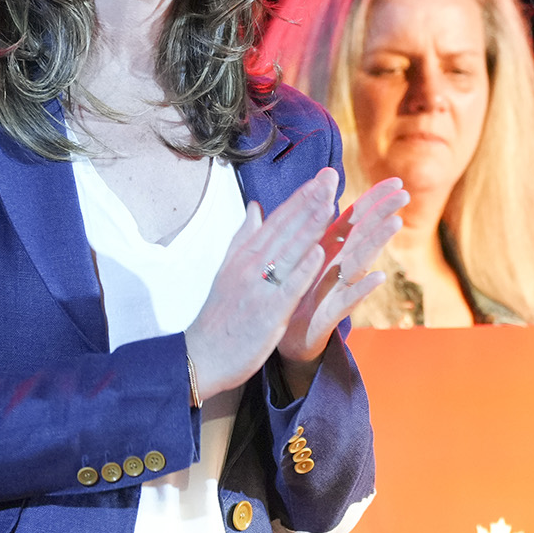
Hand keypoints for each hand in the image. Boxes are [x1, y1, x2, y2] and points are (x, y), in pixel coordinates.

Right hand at [185, 168, 339, 402]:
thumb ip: (244, 238)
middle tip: (331, 178)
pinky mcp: (267, 312)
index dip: (300, 198)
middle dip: (309, 202)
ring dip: (310, 227)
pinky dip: (303, 268)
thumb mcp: (228, 270)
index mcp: (244, 255)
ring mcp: (259, 288)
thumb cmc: (220, 315)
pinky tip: (319, 252)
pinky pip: (288, 287)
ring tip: (330, 203)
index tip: (320, 178)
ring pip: (288, 251)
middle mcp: (250, 266)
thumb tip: (255, 208)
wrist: (202, 355)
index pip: (276, 220)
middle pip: (285, 229)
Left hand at [275, 177, 408, 395]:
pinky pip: (348, 299)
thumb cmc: (292, 298)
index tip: (394, 179)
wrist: (280, 340)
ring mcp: (336, 290)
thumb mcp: (296, 259)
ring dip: (377, 242)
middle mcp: (336, 268)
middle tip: (404, 193)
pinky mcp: (330, 314)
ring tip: (395, 222)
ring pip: (359, 261)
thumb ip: (303, 228)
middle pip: (362, 235)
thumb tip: (310, 200)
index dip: (372, 199)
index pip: (353, 219)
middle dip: (382, 213)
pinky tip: (378, 275)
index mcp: (326, 251)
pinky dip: (363, 287)